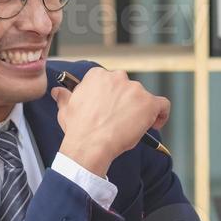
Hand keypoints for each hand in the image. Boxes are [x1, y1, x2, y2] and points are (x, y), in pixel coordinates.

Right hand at [52, 68, 170, 175]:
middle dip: (125, 102)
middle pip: (127, 87)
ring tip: (132, 127)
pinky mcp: (148, 103)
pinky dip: (161, 114)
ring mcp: (135, 89)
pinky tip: (155, 124)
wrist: (90, 145)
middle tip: (120, 120)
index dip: (111, 96)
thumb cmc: (77, 129)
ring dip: (140, 110)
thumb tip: (57, 92)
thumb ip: (64, 97)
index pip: (110, 81)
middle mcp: (118, 77)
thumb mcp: (65, 109)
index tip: (110, 108)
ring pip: (143, 97)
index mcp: (98, 75)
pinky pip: (162, 104)